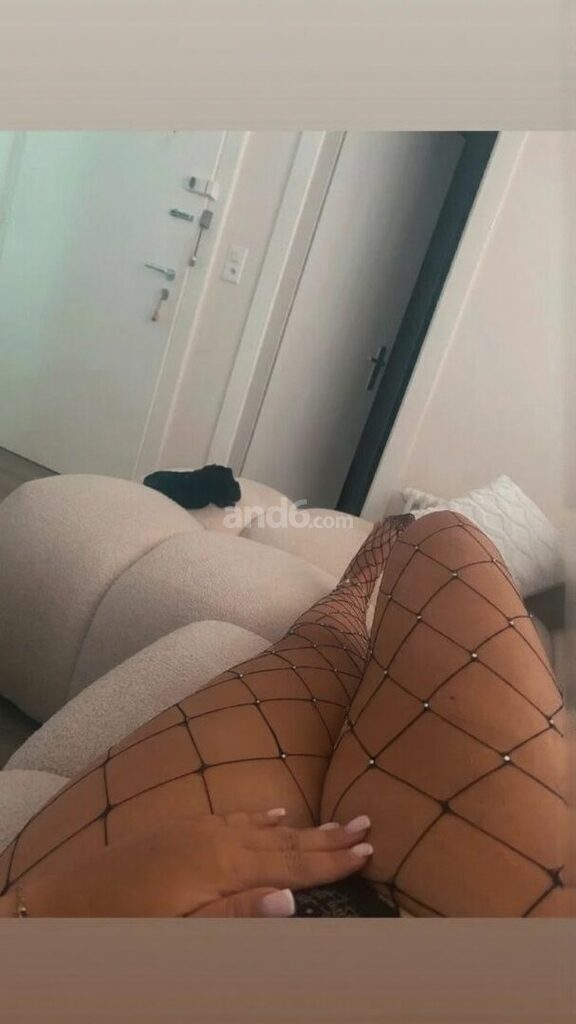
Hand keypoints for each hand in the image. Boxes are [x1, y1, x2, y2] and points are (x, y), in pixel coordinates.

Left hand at [1, 810, 372, 917]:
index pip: (289, 862)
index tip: (369, 848)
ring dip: (302, 827)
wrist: (63, 904)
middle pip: (284, 839)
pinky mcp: (182, 830)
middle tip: (368, 824)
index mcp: (221, 865)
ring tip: (336, 820)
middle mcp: (215, 838)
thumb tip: (293, 899)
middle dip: (327, 836)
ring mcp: (198, 830)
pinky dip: (261, 817)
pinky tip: (275, 812)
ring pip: (264, 827)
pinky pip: (234, 817)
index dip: (330, 859)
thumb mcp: (180, 932)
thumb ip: (238, 914)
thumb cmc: (124, 926)